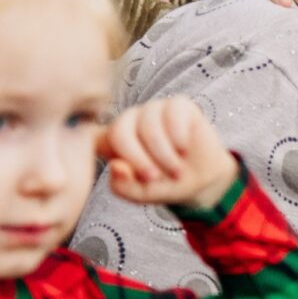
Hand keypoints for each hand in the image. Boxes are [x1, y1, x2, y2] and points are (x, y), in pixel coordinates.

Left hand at [99, 98, 237, 209]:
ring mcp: (152, 110)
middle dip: (138, 160)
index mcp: (111, 141)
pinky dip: (178, 135)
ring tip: (176, 171)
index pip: (95, 140)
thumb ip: (123, 185)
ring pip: (148, 126)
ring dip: (163, 154)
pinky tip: (183, 150)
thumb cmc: (165, 184)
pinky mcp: (177, 105)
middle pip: (120, 133)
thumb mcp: (142, 193)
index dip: (108, 156)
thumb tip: (115, 166)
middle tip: (154, 179)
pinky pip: (172, 113)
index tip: (129, 174)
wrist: (202, 180)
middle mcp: (129, 121)